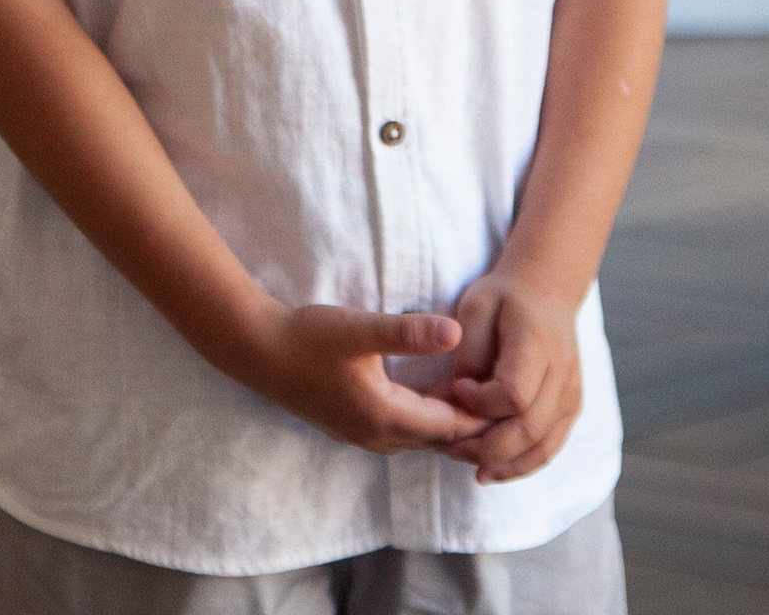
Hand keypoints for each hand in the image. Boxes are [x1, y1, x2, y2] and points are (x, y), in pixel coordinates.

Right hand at [239, 302, 486, 455]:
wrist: (258, 351)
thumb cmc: (308, 337)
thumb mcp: (360, 329)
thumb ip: (408, 332)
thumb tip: (456, 332)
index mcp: (385, 417)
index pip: (451, 428)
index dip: (483, 412)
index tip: (510, 387)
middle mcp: (378, 436)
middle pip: (440, 439)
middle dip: (473, 421)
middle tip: (504, 391)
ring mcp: (363, 434)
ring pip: (422, 437)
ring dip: (450, 420)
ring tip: (480, 390)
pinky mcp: (354, 424)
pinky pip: (405, 431)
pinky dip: (428, 418)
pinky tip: (438, 392)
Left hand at [436, 268, 584, 482]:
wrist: (546, 288)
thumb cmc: (504, 297)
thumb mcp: (475, 308)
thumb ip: (465, 355)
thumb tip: (447, 402)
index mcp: (539, 341)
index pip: (514, 394)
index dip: (480, 404)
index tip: (456, 389)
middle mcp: (563, 371)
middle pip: (529, 429)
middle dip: (485, 447)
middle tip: (450, 446)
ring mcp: (572, 391)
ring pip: (543, 446)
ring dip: (504, 465)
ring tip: (469, 466)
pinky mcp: (571, 406)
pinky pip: (550, 447)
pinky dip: (522, 464)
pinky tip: (493, 468)